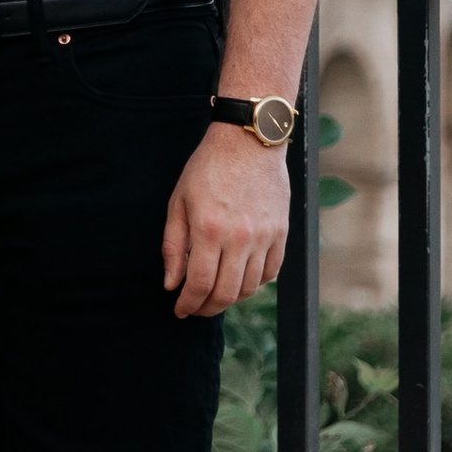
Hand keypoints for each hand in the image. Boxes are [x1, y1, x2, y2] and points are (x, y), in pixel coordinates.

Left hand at [161, 125, 289, 319]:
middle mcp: (239, 237)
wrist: (248, 140)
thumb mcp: (179, 202)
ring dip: (231, 298)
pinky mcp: (281, 232)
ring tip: (216, 295)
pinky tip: (240, 279)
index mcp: (208, 229)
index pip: (199, 284)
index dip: (188, 304)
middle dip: (207, 308)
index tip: (180, 310)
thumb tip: (171, 283)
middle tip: (196, 308)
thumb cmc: (208, 167)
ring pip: (249, 287)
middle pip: (226, 293)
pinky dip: (255, 283)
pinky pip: (271, 272)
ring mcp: (264, 236)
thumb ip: (173, 246)